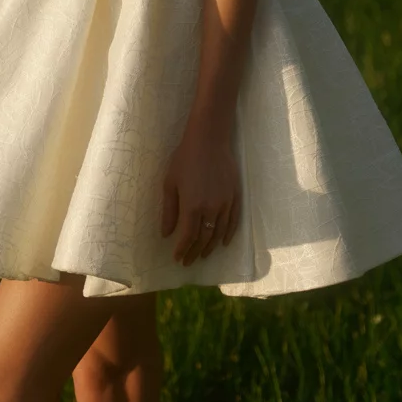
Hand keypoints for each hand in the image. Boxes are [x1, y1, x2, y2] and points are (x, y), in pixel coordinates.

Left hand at [160, 124, 240, 265]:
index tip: (177, 259)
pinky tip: (224, 242)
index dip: (182, 250)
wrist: (209, 140)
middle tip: (188, 261)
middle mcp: (211, 210)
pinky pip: (234, 222)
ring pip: (219, 233)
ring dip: (211, 247)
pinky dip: (229, 235)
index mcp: (192, 207)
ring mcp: (225, 204)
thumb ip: (169, 210)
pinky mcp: (235, 197)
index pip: (188, 237)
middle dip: (194, 252)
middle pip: (204, 239)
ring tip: (203, 255)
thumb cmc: (185, 158)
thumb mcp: (170, 183)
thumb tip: (166, 234)